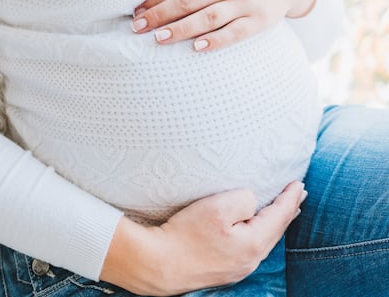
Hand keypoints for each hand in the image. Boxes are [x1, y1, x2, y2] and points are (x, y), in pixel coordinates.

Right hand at [101, 181, 306, 295]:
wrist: (157, 264)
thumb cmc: (185, 234)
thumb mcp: (217, 207)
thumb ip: (243, 199)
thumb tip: (252, 202)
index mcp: (253, 244)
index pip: (280, 216)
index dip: (290, 198)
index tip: (299, 183)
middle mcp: (250, 260)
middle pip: (275, 231)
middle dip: (287, 211)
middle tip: (298, 194)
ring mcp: (236, 269)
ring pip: (263, 241)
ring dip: (273, 223)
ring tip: (282, 212)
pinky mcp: (222, 271)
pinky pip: (249, 248)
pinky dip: (258, 234)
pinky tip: (253, 230)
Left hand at [131, 0, 316, 51]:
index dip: (155, 0)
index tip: (136, 13)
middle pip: (187, 2)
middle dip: (159, 15)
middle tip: (138, 28)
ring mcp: (244, 2)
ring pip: (207, 18)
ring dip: (181, 29)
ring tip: (159, 38)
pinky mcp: (258, 20)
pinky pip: (235, 32)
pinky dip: (216, 40)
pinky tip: (197, 47)